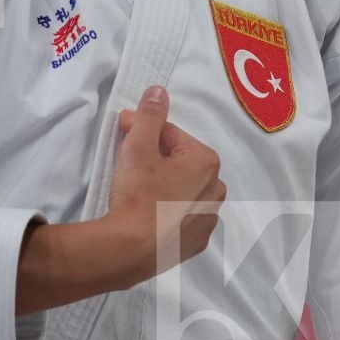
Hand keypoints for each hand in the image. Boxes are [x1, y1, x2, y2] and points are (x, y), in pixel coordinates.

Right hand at [105, 85, 227, 281]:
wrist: (131, 250)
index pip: (171, 136)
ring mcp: (208, 218)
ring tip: (139, 192)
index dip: (145, 132)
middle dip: (157, 158)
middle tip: (130, 165)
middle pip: (180, 162)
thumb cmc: (138, 193)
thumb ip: (150, 115)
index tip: (124, 133)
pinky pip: (183, 217)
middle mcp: (216, 188)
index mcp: (206, 161)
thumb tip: (159, 90)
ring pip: (183, 190)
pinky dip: (169, 212)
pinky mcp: (197, 243)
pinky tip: (150, 215)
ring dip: (165, 184)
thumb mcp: (139, 147)